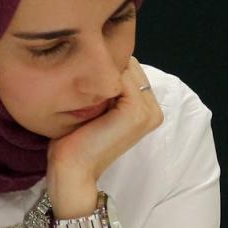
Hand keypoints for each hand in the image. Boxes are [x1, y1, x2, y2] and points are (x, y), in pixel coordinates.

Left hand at [46, 56, 161, 227]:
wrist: (73, 170)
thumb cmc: (75, 141)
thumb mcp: (94, 108)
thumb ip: (104, 87)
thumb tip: (96, 57)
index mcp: (147, 108)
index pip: (130, 67)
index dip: (104, 64)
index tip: (81, 73)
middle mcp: (154, 109)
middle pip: (130, 64)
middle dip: (104, 65)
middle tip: (79, 79)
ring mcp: (148, 111)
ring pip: (125, 67)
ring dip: (100, 69)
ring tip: (79, 86)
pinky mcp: (136, 112)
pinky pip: (120, 77)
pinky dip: (99, 78)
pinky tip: (81, 91)